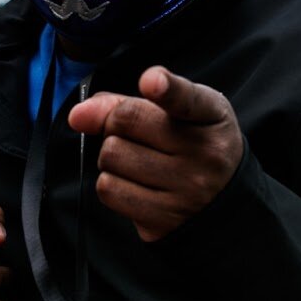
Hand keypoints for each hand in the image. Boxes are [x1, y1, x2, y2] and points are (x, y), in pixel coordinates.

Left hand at [67, 66, 243, 242]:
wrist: (222, 198)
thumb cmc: (190, 143)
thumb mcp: (174, 111)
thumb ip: (126, 103)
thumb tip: (78, 115)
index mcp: (211, 114)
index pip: (187, 99)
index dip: (166, 88)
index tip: (151, 82)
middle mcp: (205, 153)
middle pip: (124, 120)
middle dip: (115, 125)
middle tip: (136, 136)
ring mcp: (187, 189)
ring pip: (111, 155)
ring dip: (112, 156)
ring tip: (138, 161)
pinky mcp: (165, 218)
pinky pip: (109, 190)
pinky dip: (111, 184)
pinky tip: (134, 184)